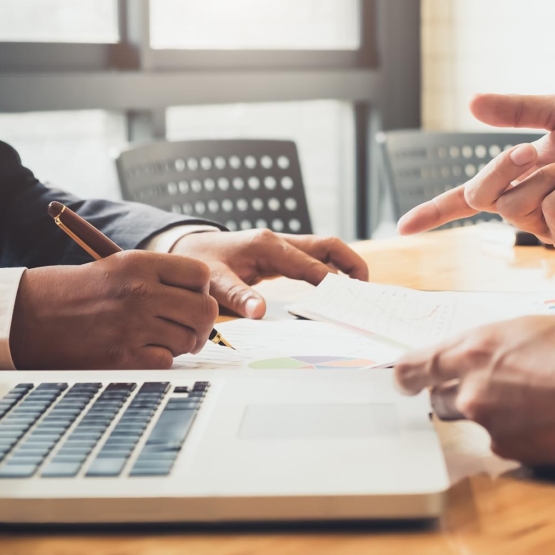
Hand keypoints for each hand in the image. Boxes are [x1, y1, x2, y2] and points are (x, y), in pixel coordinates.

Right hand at [9, 251, 218, 369]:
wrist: (29, 315)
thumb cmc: (79, 291)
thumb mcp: (120, 267)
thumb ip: (162, 278)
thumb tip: (204, 298)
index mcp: (141, 264)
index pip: (201, 275)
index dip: (202, 289)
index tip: (192, 298)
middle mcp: (141, 292)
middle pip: (205, 310)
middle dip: (202, 323)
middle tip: (191, 328)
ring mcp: (133, 325)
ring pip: (189, 339)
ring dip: (181, 343)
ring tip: (160, 338)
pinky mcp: (122, 355)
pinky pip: (167, 361)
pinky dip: (161, 359)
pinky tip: (144, 350)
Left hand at [170, 229, 368, 317]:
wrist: (188, 248)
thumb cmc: (201, 263)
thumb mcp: (214, 282)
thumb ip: (238, 297)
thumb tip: (260, 313)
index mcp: (268, 246)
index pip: (310, 264)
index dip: (331, 281)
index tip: (348, 299)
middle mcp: (280, 241)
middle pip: (328, 246)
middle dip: (352, 265)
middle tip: (367, 290)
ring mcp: (284, 245)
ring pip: (326, 250)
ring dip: (346, 266)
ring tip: (360, 292)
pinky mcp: (283, 255)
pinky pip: (315, 259)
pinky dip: (331, 271)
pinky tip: (338, 290)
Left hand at [394, 314, 554, 476]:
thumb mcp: (543, 325)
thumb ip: (505, 343)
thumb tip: (498, 353)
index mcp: (476, 347)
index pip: (415, 366)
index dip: (407, 375)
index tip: (404, 381)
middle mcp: (473, 390)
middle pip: (441, 400)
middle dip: (459, 394)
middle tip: (499, 386)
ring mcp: (492, 427)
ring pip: (477, 423)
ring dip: (495, 415)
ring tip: (540, 402)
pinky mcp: (516, 457)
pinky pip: (507, 445)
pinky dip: (522, 435)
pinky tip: (554, 422)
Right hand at [397, 93, 554, 249]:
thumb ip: (516, 110)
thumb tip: (472, 103)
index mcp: (517, 181)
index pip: (465, 202)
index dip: (433, 214)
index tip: (403, 228)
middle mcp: (524, 208)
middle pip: (479, 197)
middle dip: (501, 167)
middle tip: (531, 150)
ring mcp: (546, 228)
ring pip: (516, 203)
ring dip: (550, 173)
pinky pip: (552, 212)